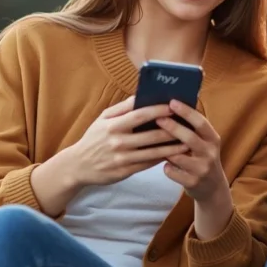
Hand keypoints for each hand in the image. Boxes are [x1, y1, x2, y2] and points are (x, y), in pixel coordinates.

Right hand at [66, 96, 189, 186]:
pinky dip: (163, 158)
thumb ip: (122, 107)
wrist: (78, 165)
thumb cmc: (94, 138)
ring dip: (173, 147)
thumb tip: (142, 95)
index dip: (159, 110)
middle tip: (188, 124)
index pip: (141, 115)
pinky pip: (149, 164)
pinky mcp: (125, 171)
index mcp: (113, 125)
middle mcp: (118, 142)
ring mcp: (122, 158)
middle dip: (172, 130)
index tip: (174, 106)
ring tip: (188, 141)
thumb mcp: (103, 119)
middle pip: (152, 135)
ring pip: (154, 152)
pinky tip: (175, 154)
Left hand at [157, 100, 229, 202]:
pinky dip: (166, 166)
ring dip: (165, 149)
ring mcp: (202, 169)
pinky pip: (171, 171)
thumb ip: (193, 129)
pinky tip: (165, 164)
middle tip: (158, 118)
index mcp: (213, 139)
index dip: (186, 111)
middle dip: (173, 127)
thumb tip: (171, 107)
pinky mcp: (193, 182)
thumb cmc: (202, 158)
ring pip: (178, 156)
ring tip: (155, 143)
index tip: (172, 102)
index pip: (200, 122)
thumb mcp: (205, 142)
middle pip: (189, 138)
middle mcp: (210, 153)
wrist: (212, 188)